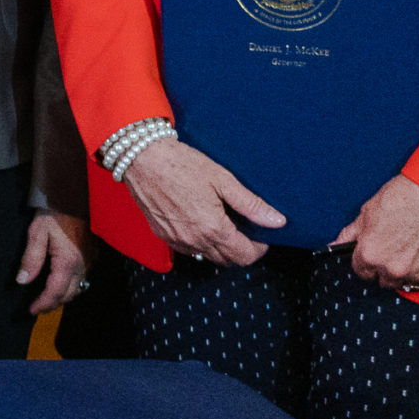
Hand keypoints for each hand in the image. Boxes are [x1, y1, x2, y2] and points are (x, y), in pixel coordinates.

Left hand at [17, 211, 90, 314]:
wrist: (73, 198)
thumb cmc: (53, 214)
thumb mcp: (36, 234)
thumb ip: (30, 259)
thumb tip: (22, 280)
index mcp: (68, 262)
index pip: (55, 291)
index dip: (43, 304)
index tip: (32, 310)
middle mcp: (82, 265)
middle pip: (69, 294)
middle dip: (53, 304)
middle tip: (38, 308)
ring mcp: (89, 261)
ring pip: (79, 288)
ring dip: (63, 297)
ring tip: (47, 299)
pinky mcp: (92, 256)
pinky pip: (84, 279)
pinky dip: (72, 287)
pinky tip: (61, 284)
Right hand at [122, 137, 283, 267]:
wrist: (141, 158)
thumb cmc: (181, 164)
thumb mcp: (222, 179)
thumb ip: (251, 204)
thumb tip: (277, 221)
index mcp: (212, 228)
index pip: (245, 256)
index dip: (259, 249)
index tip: (262, 235)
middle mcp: (194, 240)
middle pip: (228, 261)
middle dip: (241, 250)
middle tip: (245, 229)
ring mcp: (176, 239)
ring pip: (208, 256)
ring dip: (220, 247)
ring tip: (223, 223)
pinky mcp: (162, 234)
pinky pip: (189, 249)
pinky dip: (200, 242)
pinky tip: (200, 221)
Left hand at [332, 174, 418, 292]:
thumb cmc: (403, 197)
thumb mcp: (368, 212)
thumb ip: (350, 235)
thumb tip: (334, 246)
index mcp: (371, 255)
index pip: (362, 272)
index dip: (367, 262)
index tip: (374, 254)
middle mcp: (395, 269)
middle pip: (387, 281)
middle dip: (389, 268)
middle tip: (398, 248)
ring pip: (412, 281)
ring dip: (413, 270)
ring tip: (418, 247)